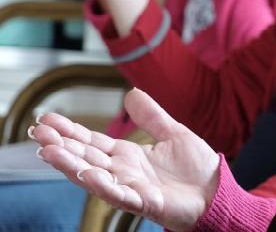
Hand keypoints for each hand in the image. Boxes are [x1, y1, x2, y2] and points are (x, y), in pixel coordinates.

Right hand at [30, 89, 219, 231]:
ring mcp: (132, 188)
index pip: (92, 141)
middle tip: (37, 132)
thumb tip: (131, 93)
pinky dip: (104, 186)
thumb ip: (151, 116)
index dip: (70, 131)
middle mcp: (124, 172)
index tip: (46, 120)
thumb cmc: (196, 168)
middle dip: (60, 146)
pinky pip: (121, 195)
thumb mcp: (173, 133)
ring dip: (71, 165)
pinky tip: (87, 175)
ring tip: (48, 152)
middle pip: (86, 157)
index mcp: (128, 155)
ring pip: (94, 176)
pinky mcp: (145, 202)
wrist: (217, 192)